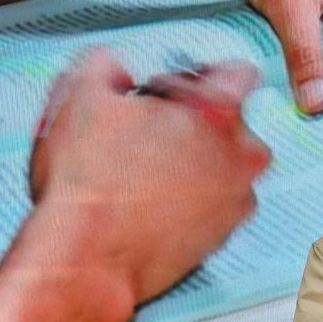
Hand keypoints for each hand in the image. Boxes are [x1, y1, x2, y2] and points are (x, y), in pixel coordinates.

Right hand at [29, 48, 270, 305]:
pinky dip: (202, 198)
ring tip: (156, 169)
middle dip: (200, 121)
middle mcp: (241, 154)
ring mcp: (239, 196)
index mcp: (216, 112)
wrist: (89, 257)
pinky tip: (163, 201)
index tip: (185, 88)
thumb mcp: (81, 97)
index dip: (204, 76)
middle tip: (157, 130)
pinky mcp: (228, 232)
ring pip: (231, 165)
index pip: (239, 74)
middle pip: (234, 122)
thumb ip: (106, 65)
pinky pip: (224, 203)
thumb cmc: (88, 183)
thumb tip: (114, 68)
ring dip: (203, 161)